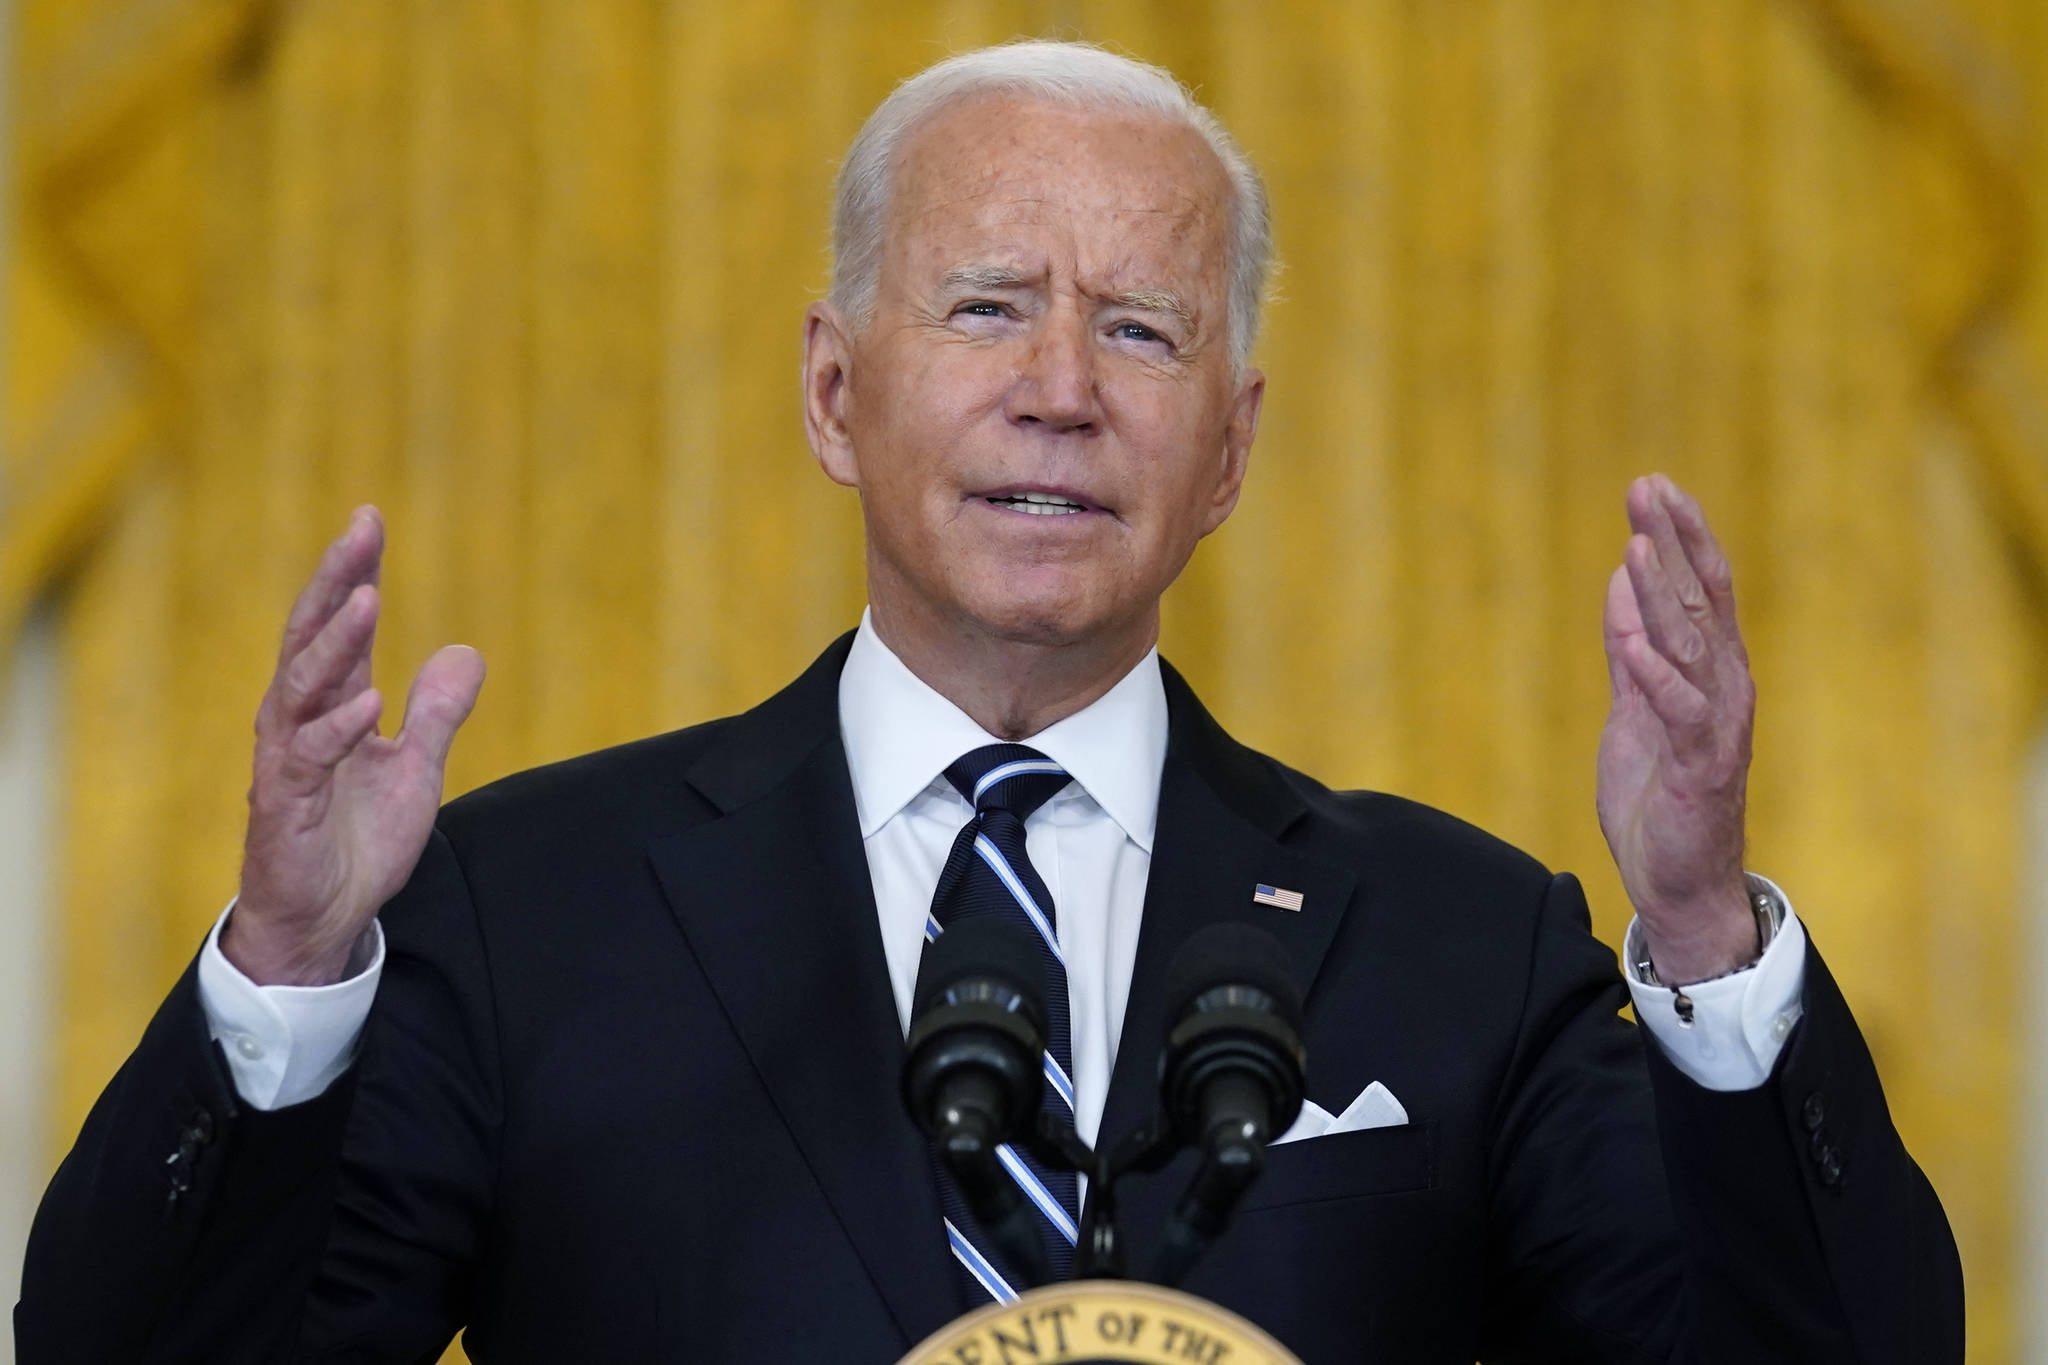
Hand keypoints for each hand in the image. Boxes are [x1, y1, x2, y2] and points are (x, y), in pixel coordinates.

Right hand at [224, 508, 485, 985]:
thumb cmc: (356, 842)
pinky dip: (337, 726)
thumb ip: (437, 713)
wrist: (325, 922)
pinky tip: (366, 700)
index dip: (353, 571)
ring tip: (366, 598)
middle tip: (360, 528)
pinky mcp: (285, 806)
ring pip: (300, 685)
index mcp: (327, 705)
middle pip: (310, 635)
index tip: (369, 517)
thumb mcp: (415, 769)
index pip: (337, 626)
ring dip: (333, 642)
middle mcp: (298, 722)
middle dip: (334, 580)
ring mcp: (287, 761)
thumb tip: (466, 652)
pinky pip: (309, 757)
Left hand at [1596, 475, 1757, 983]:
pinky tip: (1632, 638)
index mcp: (1709, 670)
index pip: (1701, 588)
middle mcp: (1723, 687)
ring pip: (1691, 644)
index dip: (1679, 535)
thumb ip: (1629, 647)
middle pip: (1702, 600)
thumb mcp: (1631, 707)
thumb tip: (1624, 578)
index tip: (1653, 485)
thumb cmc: (1659, 796)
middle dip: (1674, 541)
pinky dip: (1655, 673)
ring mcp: (1716, 725)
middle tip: (1648, 487)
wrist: (1676, 882)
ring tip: (1638, 543)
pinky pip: (1678, 710)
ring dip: (1664, 593)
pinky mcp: (1702, 766)